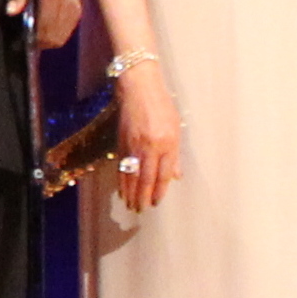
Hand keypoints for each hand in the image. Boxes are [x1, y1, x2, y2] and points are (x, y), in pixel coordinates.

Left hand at [11, 0, 83, 50]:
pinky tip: (49, 32)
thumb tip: (10, 12)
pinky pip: (69, 31)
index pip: (45, 23)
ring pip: (62, 36)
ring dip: (50, 41)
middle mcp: (67, 2)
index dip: (36, 37)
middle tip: (32, 41)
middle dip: (42, 42)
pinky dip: (58, 35)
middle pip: (54, 34)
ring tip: (39, 38)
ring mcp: (75, 7)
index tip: (27, 40)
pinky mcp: (78, 10)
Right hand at [111, 69, 183, 211]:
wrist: (138, 87)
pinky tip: (121, 187)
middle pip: (144, 178)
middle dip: (142, 197)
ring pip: (130, 175)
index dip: (158, 191)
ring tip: (129, 204)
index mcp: (166, 143)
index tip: (155, 202)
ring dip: (129, 192)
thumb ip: (174, 154)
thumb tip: (175, 175)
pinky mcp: (121, 141)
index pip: (162, 174)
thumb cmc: (161, 104)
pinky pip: (121, 165)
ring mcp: (133, 144)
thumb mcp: (175, 127)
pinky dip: (121, 179)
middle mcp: (149, 146)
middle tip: (140, 210)